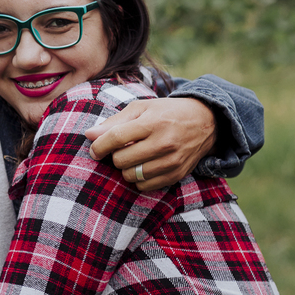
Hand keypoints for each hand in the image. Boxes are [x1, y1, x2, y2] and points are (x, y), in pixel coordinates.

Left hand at [85, 99, 216, 190]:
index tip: (94, 149)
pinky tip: (144, 166)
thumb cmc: (167, 112)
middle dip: (115, 155)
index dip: (99, 146)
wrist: (205, 121)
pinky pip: (144, 186)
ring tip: (134, 157)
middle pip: (122, 160)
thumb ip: (115, 122)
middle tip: (122, 149)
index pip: (117, 137)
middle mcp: (164, 142)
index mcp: (153, 122)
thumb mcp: (142, 108)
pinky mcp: (176, 175)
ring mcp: (172, 161)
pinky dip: (138, 179)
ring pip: (131, 175)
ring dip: (126, 168)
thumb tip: (89, 134)